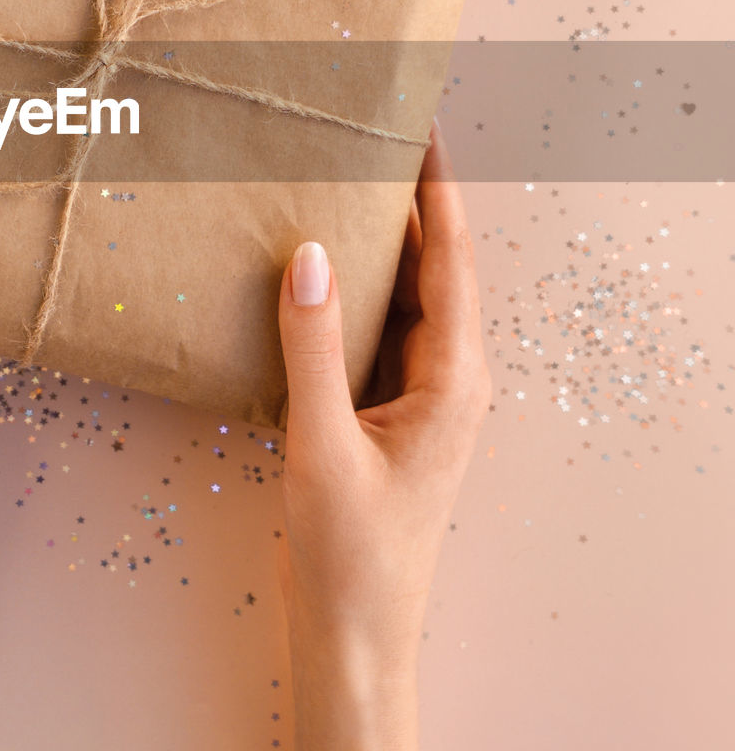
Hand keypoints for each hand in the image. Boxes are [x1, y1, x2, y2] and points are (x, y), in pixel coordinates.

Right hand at [275, 119, 489, 750]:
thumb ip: (312, 345)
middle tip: (360, 145)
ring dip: (371, 248)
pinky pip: (373, 331)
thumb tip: (307, 254)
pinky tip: (309, 272)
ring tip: (331, 190)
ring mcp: (417, 394)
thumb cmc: (350, 550)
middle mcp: (446, 376)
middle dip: (401, 207)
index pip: (450, 259)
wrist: (353, 631)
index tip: (419, 128)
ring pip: (399, 298)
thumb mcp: (322, 442)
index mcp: (453, 378)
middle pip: (428, 269)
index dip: (437, 190)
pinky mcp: (385, 410)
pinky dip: (347, 294)